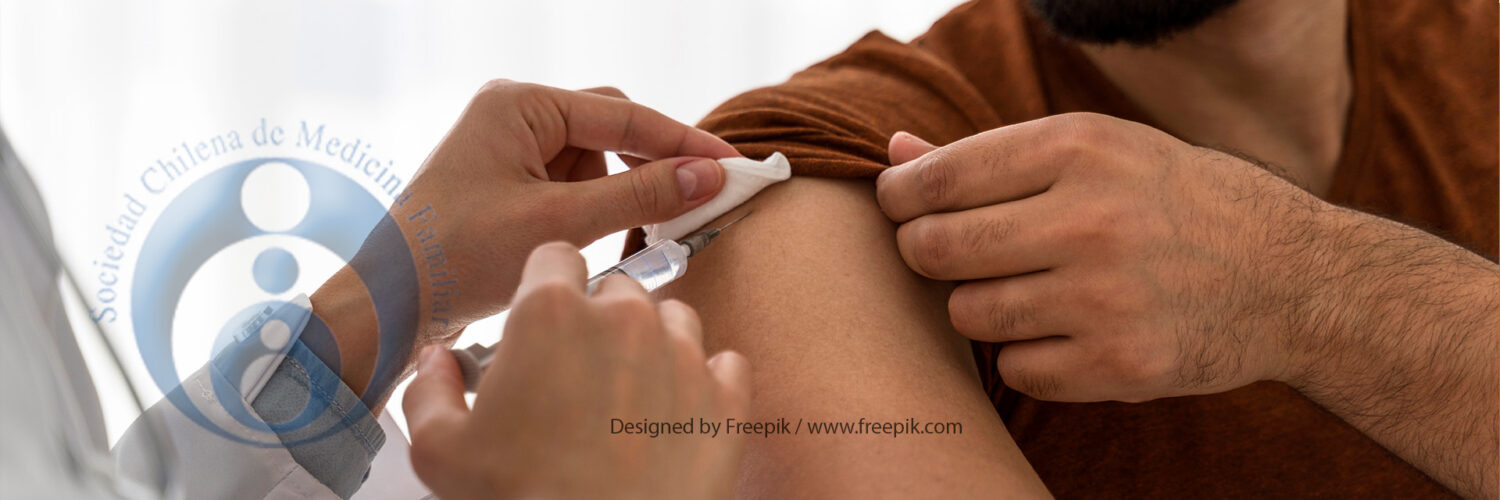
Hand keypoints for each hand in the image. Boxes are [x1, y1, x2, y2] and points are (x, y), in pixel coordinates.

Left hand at [309, 81, 739, 396]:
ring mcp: (512, 149)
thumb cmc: (456, 257)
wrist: (389, 304)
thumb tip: (708, 176)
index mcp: (520, 105)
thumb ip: (638, 196)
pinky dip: (597, 211)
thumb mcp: (558, 224)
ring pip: (599, 163)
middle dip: (651, 168)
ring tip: (635, 236)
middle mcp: (516, 115)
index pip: (625, 113)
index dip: (685, 141)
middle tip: (701, 201)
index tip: (734, 165)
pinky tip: (602, 241)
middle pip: (614, 129)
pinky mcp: (511, 183)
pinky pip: (574, 186)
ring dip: (621, 196)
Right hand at [402, 242, 751, 499]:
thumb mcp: (442, 451)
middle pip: (617, 289)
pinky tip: (677, 412)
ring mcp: (684, 355)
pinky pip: (725, 365)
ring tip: (630, 394)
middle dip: (599, 321)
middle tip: (580, 374)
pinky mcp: (726, 399)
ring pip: (674, 320)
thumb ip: (430, 391)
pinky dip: (705, 383)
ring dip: (654, 345)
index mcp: (552, 313)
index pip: (555, 256)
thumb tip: (437, 363)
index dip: (546, 286)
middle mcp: (625, 318)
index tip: (542, 321)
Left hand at [876, 113, 1337, 402]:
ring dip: (981, 306)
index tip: (902, 205)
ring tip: (1029, 289)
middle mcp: (1091, 219)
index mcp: (1082, 148)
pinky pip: (1016, 368)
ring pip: (969, 314)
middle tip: (947, 252)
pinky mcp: (1120, 364)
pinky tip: (1069, 331)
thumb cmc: (1179, 203)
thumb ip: (995, 155)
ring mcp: (1105, 297)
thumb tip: (896, 154)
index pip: (939, 179)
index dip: (901, 196)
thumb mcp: (1103, 151)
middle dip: (925, 253)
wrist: (1294, 280)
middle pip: (936, 249)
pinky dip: (1029, 355)